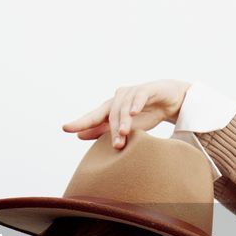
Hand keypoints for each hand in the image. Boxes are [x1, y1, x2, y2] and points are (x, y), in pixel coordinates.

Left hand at [61, 79, 190, 149]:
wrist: (170, 101)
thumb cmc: (145, 115)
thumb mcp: (126, 127)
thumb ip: (104, 130)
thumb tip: (80, 136)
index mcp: (111, 108)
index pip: (93, 116)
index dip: (80, 122)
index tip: (65, 128)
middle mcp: (118, 98)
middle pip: (110, 115)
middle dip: (112, 131)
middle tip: (116, 146)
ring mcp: (132, 92)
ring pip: (123, 107)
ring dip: (124, 121)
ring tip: (124, 133)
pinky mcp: (147, 89)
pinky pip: (139, 96)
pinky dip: (136, 104)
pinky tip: (133, 112)